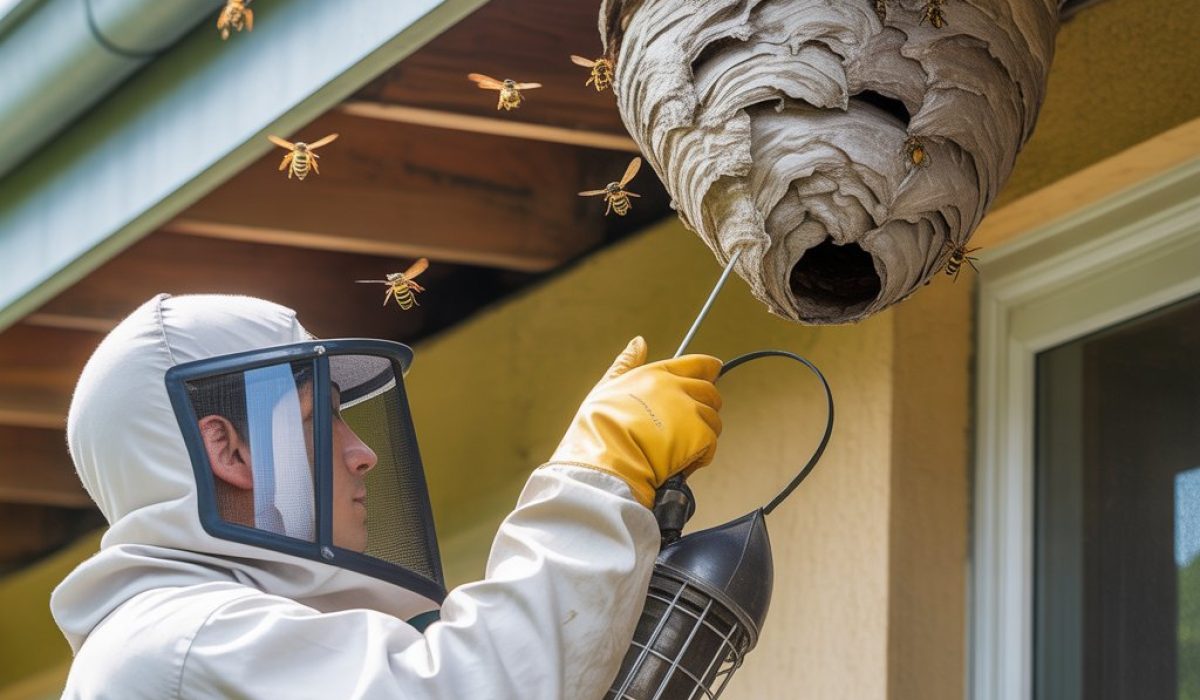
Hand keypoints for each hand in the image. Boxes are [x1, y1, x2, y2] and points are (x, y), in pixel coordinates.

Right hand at [546, 337, 722, 506]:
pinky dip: (700, 456)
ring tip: (679, 446)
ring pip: (713, 420)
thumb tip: (639, 342)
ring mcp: (691, 412)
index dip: (708, 368)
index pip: (696, 363)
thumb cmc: (599, 428)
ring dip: (702, 433)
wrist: (606, 460)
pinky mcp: (700, 436)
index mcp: (657, 374)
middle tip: (688, 424)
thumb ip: (626, 363)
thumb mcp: (607, 387)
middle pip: (710, 392)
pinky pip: (711, 444)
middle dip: (705, 406)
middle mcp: (677, 388)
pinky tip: (681, 461)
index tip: (714, 372)